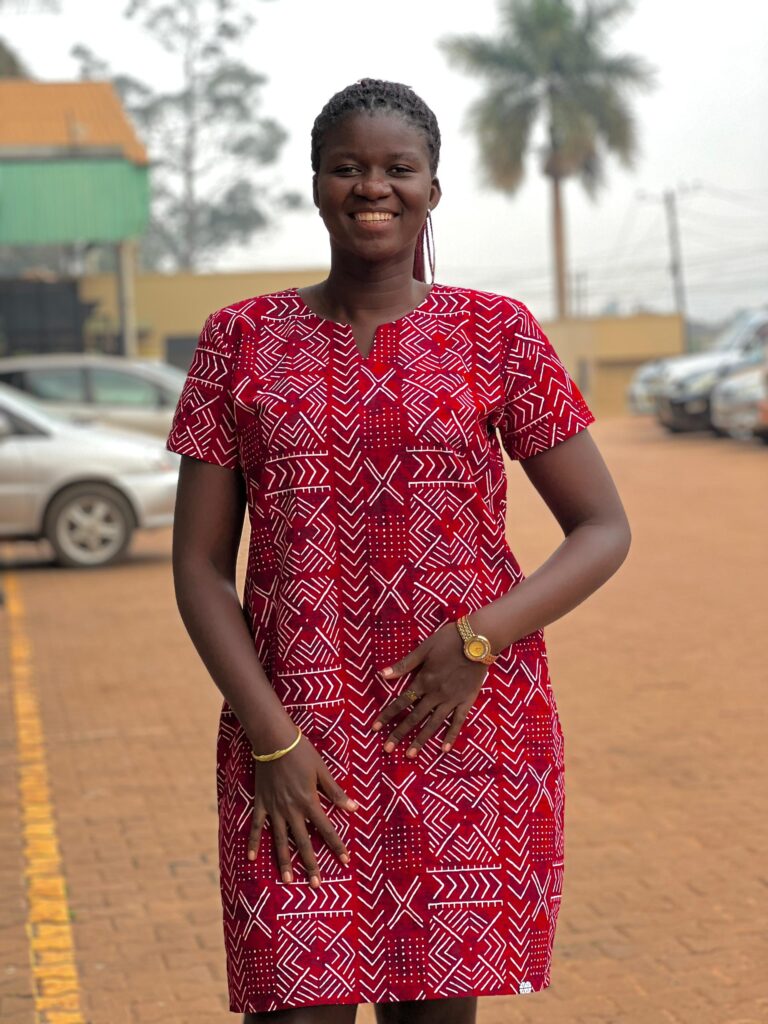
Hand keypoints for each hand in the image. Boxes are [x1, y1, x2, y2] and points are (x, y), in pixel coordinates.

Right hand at [248, 735, 357, 887]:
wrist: (273, 740)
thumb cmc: (301, 752)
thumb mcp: (322, 770)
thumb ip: (335, 792)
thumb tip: (353, 808)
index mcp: (309, 802)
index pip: (327, 830)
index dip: (337, 846)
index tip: (345, 861)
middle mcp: (292, 810)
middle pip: (304, 842)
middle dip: (311, 864)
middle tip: (316, 885)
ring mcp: (274, 809)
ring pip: (281, 841)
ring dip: (285, 862)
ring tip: (289, 880)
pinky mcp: (261, 803)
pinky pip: (257, 826)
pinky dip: (254, 842)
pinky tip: (252, 858)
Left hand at [371, 621, 488, 757]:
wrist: (479, 640)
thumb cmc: (449, 640)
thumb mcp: (424, 648)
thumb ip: (404, 664)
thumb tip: (381, 674)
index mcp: (424, 680)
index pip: (401, 702)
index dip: (387, 715)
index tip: (374, 728)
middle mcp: (435, 694)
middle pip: (414, 717)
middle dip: (399, 734)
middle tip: (387, 749)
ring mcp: (452, 700)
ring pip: (433, 724)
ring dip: (421, 740)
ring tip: (410, 755)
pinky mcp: (467, 701)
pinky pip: (458, 722)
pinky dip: (450, 736)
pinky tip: (443, 750)